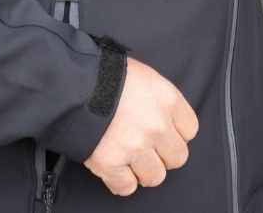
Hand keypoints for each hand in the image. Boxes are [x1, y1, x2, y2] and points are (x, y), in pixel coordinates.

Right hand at [84, 58, 198, 195]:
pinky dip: (120, 182)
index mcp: (167, 100)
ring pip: (155, 177)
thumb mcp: (144, 77)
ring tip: (130, 160)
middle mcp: (157, 126)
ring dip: (143, 171)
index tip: (165, 134)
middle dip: (163, 156)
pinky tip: (115, 170)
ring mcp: (135, 147)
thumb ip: (159, 100)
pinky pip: (126, 187)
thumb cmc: (107, 75)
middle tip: (148, 149)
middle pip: (177, 158)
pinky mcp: (111, 164)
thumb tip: (164, 117)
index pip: (190, 131)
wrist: (73, 84)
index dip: (176, 134)